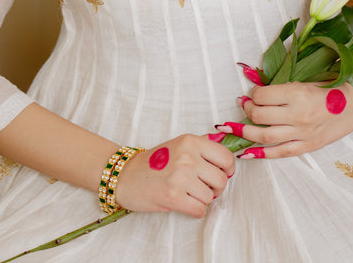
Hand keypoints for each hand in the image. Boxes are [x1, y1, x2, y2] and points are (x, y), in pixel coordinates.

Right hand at [116, 134, 234, 217]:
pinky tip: (185, 203)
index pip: (226, 158)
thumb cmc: (153, 163)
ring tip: (188, 194)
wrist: (125, 176)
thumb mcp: (178, 145)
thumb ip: (202, 146)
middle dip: (215, 188)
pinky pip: (200, 209)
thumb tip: (225, 149)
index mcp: (191, 142)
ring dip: (202, 199)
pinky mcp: (173, 196)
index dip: (228, 170)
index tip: (221, 174)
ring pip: (211, 197)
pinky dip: (195, 210)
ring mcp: (180, 177)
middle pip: (222, 180)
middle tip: (203, 187)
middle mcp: (188, 157)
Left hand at [216, 81, 352, 157]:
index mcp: (299, 94)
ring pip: (264, 136)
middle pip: (259, 115)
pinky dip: (260, 154)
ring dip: (245, 132)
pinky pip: (279, 153)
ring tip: (234, 128)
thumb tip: (253, 81)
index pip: (262, 96)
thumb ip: (281, 83)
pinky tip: (245, 153)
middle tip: (244, 105)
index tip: (251, 92)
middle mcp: (298, 115)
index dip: (252, 93)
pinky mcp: (308, 146)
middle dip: (246, 110)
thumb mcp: (308, 79)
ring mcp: (303, 133)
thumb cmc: (336, 86)